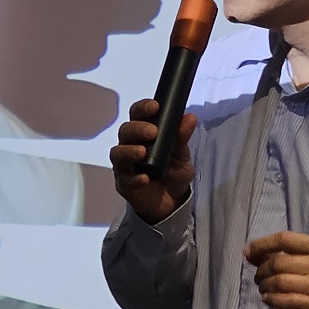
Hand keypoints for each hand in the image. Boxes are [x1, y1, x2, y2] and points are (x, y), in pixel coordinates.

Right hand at [110, 99, 197, 224]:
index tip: (155, 106)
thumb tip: (190, 117)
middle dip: (137, 129)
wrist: (173, 201)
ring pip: (118, 153)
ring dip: (129, 151)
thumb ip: (182, 137)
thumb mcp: (182, 154)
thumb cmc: (173, 171)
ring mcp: (125, 166)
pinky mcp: (125, 185)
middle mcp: (130, 146)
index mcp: (143, 134)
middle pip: (125, 131)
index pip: (137, 115)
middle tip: (153, 132)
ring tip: (142, 152)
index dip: (143, 108)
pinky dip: (134, 178)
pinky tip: (144, 178)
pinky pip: (124, 179)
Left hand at [244, 230, 308, 308]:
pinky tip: (268, 299)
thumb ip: (288, 254)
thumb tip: (252, 253)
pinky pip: (285, 300)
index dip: (262, 244)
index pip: (284, 239)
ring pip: (279, 282)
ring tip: (263, 288)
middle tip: (259, 277)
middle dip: (261, 270)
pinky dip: (271, 299)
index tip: (248, 252)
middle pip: (278, 262)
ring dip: (264, 286)